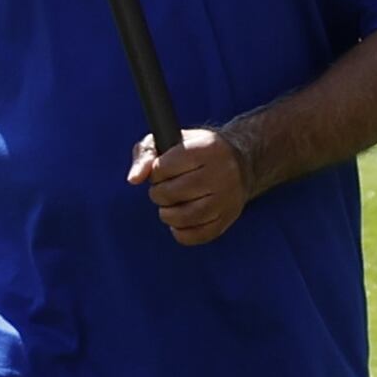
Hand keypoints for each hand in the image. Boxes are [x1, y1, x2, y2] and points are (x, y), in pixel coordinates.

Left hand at [135, 125, 255, 245]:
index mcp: (207, 148)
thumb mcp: (172, 141)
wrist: (242, 162)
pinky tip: (180, 221)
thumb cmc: (197, 151)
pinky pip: (197, 235)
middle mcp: (222, 172)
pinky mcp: (228, 218)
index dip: (156, 172)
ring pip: (184, 217)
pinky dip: (180, 232)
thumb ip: (146, 155)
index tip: (163, 171)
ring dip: (167, 214)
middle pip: (172, 193)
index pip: (164, 167)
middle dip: (159, 193)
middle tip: (164, 190)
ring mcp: (227, 198)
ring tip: (170, 205)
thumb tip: (134, 179)